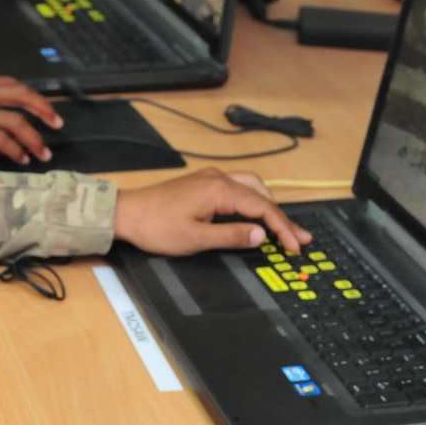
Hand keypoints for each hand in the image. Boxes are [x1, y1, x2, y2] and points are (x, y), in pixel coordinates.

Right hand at [0, 73, 61, 164]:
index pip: (11, 84)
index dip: (32, 96)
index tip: (45, 108)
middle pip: (20, 95)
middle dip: (42, 109)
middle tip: (57, 123)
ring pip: (15, 121)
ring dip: (33, 138)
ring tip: (42, 152)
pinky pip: (1, 140)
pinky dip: (15, 150)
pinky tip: (21, 158)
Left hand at [112, 169, 312, 255]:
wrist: (127, 213)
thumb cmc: (155, 226)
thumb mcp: (196, 239)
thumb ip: (231, 236)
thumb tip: (260, 235)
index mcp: (219, 190)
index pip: (262, 208)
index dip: (282, 228)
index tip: (295, 245)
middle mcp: (218, 178)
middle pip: (262, 194)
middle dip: (282, 217)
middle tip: (298, 238)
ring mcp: (210, 178)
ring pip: (252, 187)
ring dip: (269, 206)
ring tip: (282, 227)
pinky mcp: (203, 183)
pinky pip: (238, 187)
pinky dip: (253, 200)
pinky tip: (255, 214)